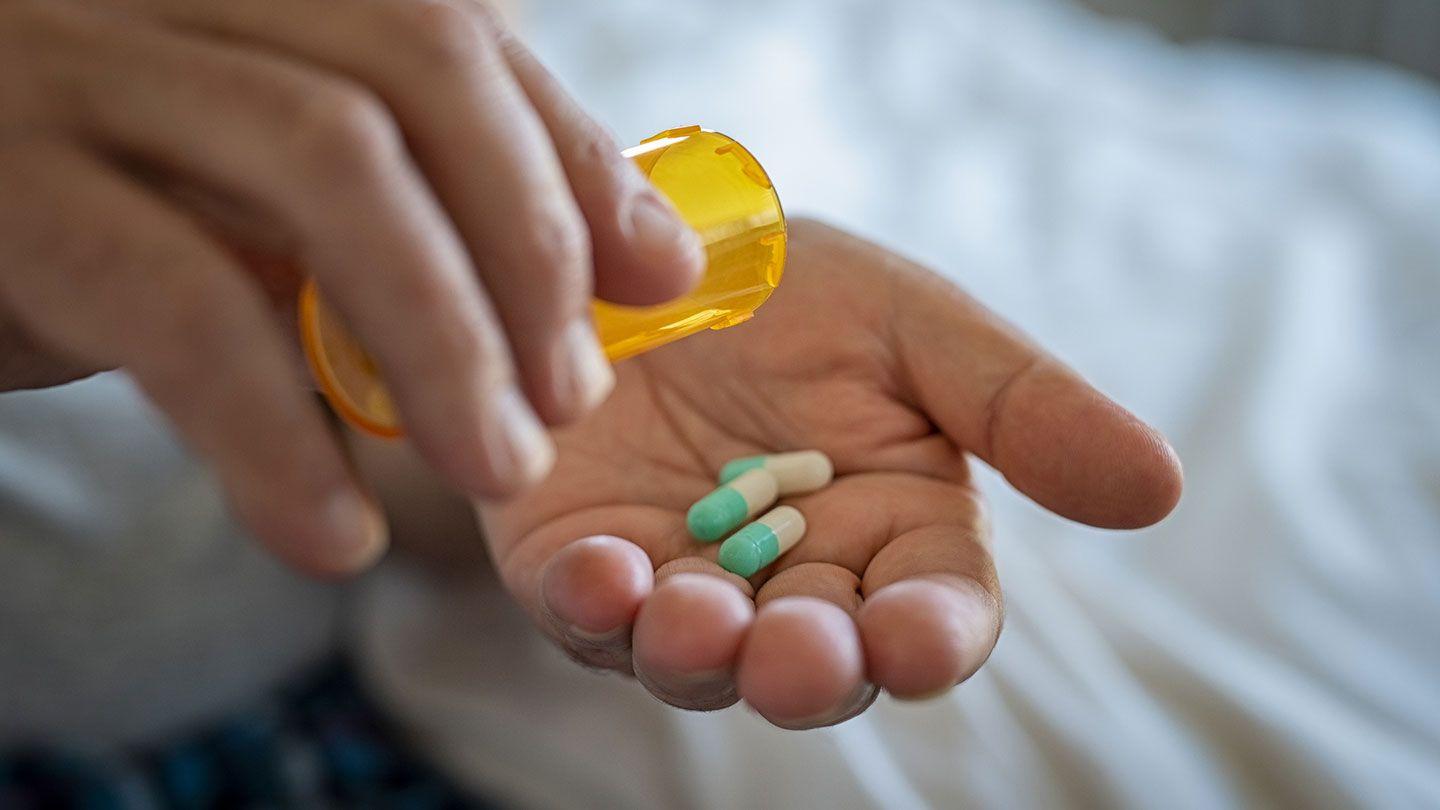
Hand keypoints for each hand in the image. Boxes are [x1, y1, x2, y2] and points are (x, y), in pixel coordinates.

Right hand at [0, 0, 700, 574]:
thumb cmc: (107, 219)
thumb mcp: (268, 189)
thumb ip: (429, 195)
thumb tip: (645, 256)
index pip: (453, 31)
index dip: (574, 156)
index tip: (657, 279)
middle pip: (412, 65)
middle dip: (527, 241)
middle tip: (574, 395)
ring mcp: (70, 65)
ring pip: (324, 162)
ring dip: (442, 338)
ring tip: (499, 467)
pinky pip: (181, 303)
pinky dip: (278, 432)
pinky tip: (336, 536)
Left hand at [481, 219, 1182, 728]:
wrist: (640, 248)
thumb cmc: (789, 286)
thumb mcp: (913, 323)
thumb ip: (1020, 407)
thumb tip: (1159, 488)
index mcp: (893, 529)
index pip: (934, 613)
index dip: (927, 639)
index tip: (913, 641)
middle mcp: (791, 580)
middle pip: (818, 662)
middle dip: (810, 669)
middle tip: (800, 653)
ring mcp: (681, 583)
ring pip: (699, 659)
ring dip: (699, 652)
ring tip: (695, 614)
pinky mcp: (578, 565)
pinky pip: (582, 612)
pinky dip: (591, 606)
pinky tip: (599, 573)